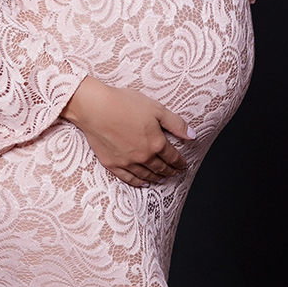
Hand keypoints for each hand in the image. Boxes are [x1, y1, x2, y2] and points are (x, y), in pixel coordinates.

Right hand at [61, 77, 193, 187]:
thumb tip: (192, 135)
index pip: (172, 157)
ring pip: (146, 175)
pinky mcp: (112, 164)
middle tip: (175, 173)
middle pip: (160, 168)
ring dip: (156, 178)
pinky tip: (142, 183)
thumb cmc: (124, 103)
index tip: (183, 165)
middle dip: (170, 171)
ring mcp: (127, 162)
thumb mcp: (156, 109)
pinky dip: (137, 182)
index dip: (180, 162)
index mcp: (156, 143)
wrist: (95, 108)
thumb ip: (176, 124)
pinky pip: (128, 178)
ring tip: (162, 179)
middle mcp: (143, 156)